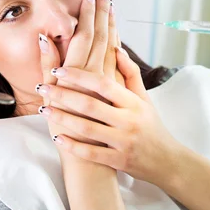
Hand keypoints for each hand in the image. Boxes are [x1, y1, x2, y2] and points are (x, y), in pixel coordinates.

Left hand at [36, 48, 179, 185]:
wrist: (167, 161)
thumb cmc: (152, 125)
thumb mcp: (144, 99)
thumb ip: (130, 74)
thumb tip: (116, 48)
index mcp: (133, 102)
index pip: (103, 83)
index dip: (79, 75)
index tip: (58, 69)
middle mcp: (129, 120)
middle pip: (90, 104)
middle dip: (63, 95)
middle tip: (42, 87)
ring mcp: (124, 142)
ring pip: (88, 128)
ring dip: (63, 119)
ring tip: (44, 109)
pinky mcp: (119, 161)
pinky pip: (92, 154)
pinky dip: (73, 146)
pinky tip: (57, 138)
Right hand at [40, 0, 121, 145]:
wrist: (90, 156)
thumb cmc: (67, 129)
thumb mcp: (52, 97)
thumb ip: (48, 66)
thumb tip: (45, 37)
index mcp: (79, 72)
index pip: (86, 35)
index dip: (89, 14)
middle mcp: (96, 74)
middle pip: (101, 36)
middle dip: (102, 13)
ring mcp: (109, 82)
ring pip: (111, 46)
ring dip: (111, 25)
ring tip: (111, 5)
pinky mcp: (117, 91)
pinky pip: (118, 62)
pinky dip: (117, 44)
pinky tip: (117, 34)